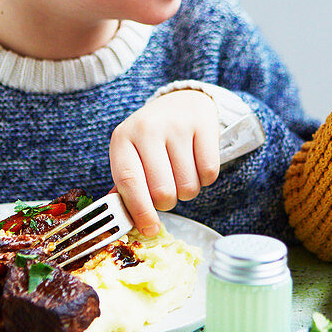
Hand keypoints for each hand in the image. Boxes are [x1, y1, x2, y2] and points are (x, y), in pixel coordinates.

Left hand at [109, 90, 219, 236]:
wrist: (181, 102)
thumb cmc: (152, 138)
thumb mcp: (132, 154)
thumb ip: (127, 187)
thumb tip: (129, 222)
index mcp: (122, 138)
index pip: (128, 181)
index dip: (139, 210)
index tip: (150, 229)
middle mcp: (147, 128)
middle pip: (162, 191)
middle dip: (168, 202)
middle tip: (167, 191)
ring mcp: (176, 125)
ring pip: (188, 187)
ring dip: (187, 191)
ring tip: (181, 174)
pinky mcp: (203, 125)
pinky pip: (209, 173)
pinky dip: (205, 179)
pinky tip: (196, 164)